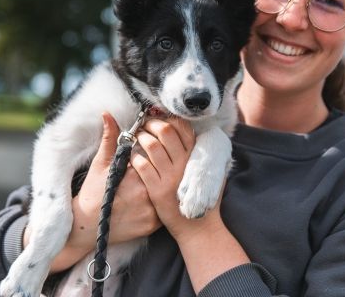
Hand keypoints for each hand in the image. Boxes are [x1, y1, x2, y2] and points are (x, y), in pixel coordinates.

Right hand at [41, 112, 160, 272]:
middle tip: (148, 165)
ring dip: (163, 181)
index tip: (143, 150)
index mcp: (134, 176)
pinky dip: (161, 200)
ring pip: (167, 188)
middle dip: (159, 164)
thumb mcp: (100, 163)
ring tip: (150, 179)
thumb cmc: (93, 192)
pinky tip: (152, 194)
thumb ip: (110, 138)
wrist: (86, 228)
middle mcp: (146, 194)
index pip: (154, 155)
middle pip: (163, 171)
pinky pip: (165, 207)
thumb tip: (108, 114)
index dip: (150, 150)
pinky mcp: (154, 225)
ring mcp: (152, 212)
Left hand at [130, 118, 249, 293]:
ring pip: (151, 146)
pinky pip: (142, 166)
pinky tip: (132, 157)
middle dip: (152, 124)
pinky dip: (134, 158)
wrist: (197, 227)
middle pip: (165, 131)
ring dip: (141, 138)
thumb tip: (206, 134)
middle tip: (144, 125)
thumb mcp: (211, 173)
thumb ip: (205, 154)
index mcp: (196, 156)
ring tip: (136, 138)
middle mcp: (184, 164)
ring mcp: (170, 177)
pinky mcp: (157, 191)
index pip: (183, 128)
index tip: (159, 117)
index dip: (168, 118)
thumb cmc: (202, 197)